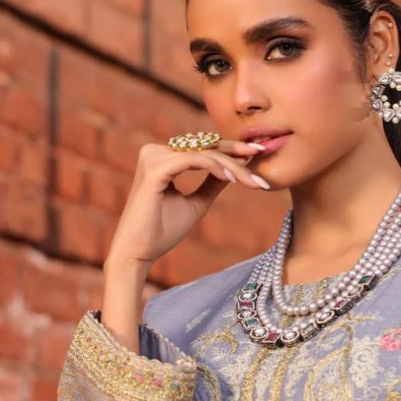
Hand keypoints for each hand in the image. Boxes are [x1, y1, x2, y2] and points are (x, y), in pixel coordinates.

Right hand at [104, 138, 268, 270]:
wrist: (138, 253)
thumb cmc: (162, 232)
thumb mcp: (197, 203)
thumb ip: (213, 183)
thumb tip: (236, 169)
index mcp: (162, 158)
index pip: (202, 148)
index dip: (231, 150)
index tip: (258, 155)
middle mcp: (155, 152)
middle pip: (205, 147)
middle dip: (236, 154)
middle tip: (262, 154)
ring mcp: (153, 157)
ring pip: (203, 153)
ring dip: (230, 165)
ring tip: (252, 179)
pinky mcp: (155, 169)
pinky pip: (193, 161)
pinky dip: (215, 167)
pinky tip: (233, 178)